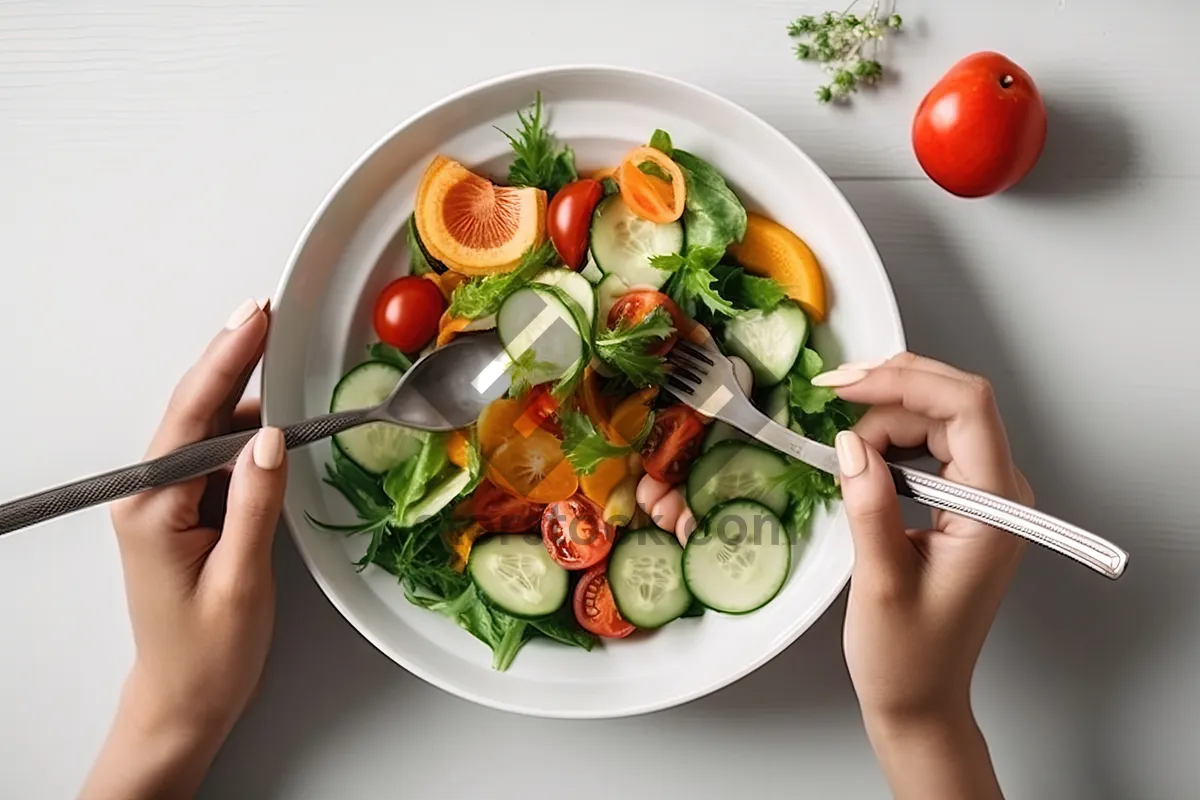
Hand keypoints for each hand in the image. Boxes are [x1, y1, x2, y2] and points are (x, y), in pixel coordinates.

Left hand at [81, 299, 285, 799]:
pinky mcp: (185, 514)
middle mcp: (149, 498)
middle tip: (266, 314)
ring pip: (208, 433)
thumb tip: (274, 437)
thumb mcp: (241, 579)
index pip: (193, 418)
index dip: (227, 362)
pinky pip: (217, 461)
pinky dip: (247, 437)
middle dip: (231, 360)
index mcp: (152, 509)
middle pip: (194, 411)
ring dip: (245, 400)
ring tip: (284, 364)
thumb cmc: (208, 654)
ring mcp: (165, 504)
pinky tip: (275, 423)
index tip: (256, 321)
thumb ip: (255, 503)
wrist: (185, 700)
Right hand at [818, 353, 1033, 799]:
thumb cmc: (907, 655)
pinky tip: (860, 459)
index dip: (906, 382)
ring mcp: (985, 497)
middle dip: (891, 391)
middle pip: (953, 404)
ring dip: (885, 418)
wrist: (920, 698)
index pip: (967, 408)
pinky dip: (891, 439)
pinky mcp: (963, 504)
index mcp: (994, 509)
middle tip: (828, 398)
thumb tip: (847, 443)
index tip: (845, 387)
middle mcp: (1000, 494)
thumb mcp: (880, 581)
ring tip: (841, 451)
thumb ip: (869, 505)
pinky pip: (931, 446)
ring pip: (938, 419)